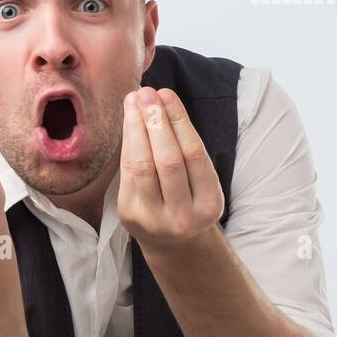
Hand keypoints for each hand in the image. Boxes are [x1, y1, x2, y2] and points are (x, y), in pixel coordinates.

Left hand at [118, 86, 224, 253]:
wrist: (173, 243)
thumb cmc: (190, 199)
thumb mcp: (202, 182)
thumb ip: (186, 147)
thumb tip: (161, 101)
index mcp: (209, 205)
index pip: (193, 155)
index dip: (178, 121)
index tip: (167, 94)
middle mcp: (182, 216)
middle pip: (168, 161)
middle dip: (155, 122)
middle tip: (147, 93)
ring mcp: (153, 219)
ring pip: (142, 166)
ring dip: (136, 129)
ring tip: (133, 101)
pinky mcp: (129, 216)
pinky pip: (127, 173)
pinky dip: (128, 144)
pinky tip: (128, 123)